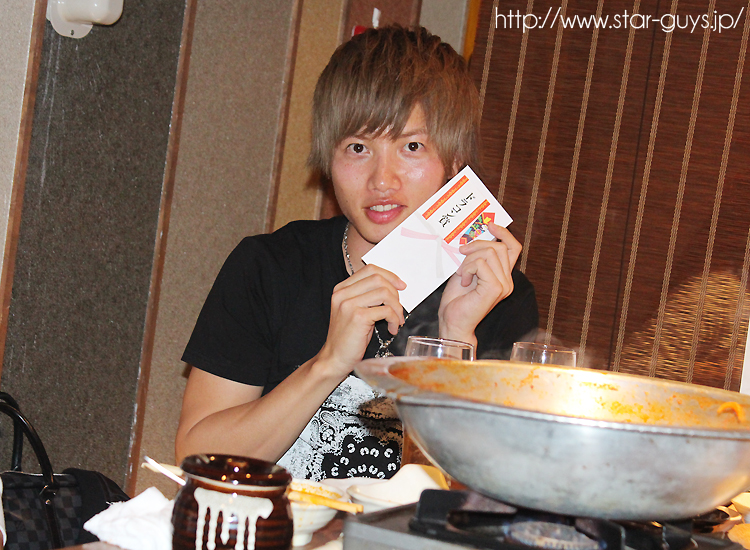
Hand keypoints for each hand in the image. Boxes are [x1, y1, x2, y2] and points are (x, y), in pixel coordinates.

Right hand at [318, 265, 405, 375]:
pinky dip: (394, 319)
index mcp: (342, 289)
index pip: (369, 270)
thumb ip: (368, 296)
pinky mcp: (357, 317)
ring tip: (397, 320)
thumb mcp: (355, 311)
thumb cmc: (348, 337)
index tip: (400, 286)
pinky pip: (385, 310)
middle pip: (378, 279)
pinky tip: (392, 329)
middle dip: (395, 293)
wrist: (334, 358)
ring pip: (384, 293)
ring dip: (397, 308)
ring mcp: (349, 304)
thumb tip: (393, 288)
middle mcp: (343, 294)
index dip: (389, 276)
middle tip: (398, 309)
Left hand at [438, 223, 521, 343]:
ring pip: (488, 252)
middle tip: (461, 255)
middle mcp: (507, 280)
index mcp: (503, 275)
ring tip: (462, 274)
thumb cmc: (457, 299)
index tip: (490, 225)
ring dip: (469, 260)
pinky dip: (467, 268)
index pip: (513, 248)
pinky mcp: (495, 288)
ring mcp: (503, 285)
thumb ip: (476, 257)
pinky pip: (480, 263)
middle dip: (476, 246)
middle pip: (498, 246)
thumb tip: (477, 235)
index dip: (504, 233)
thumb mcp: (467, 271)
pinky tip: (463, 280)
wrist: (453, 321)